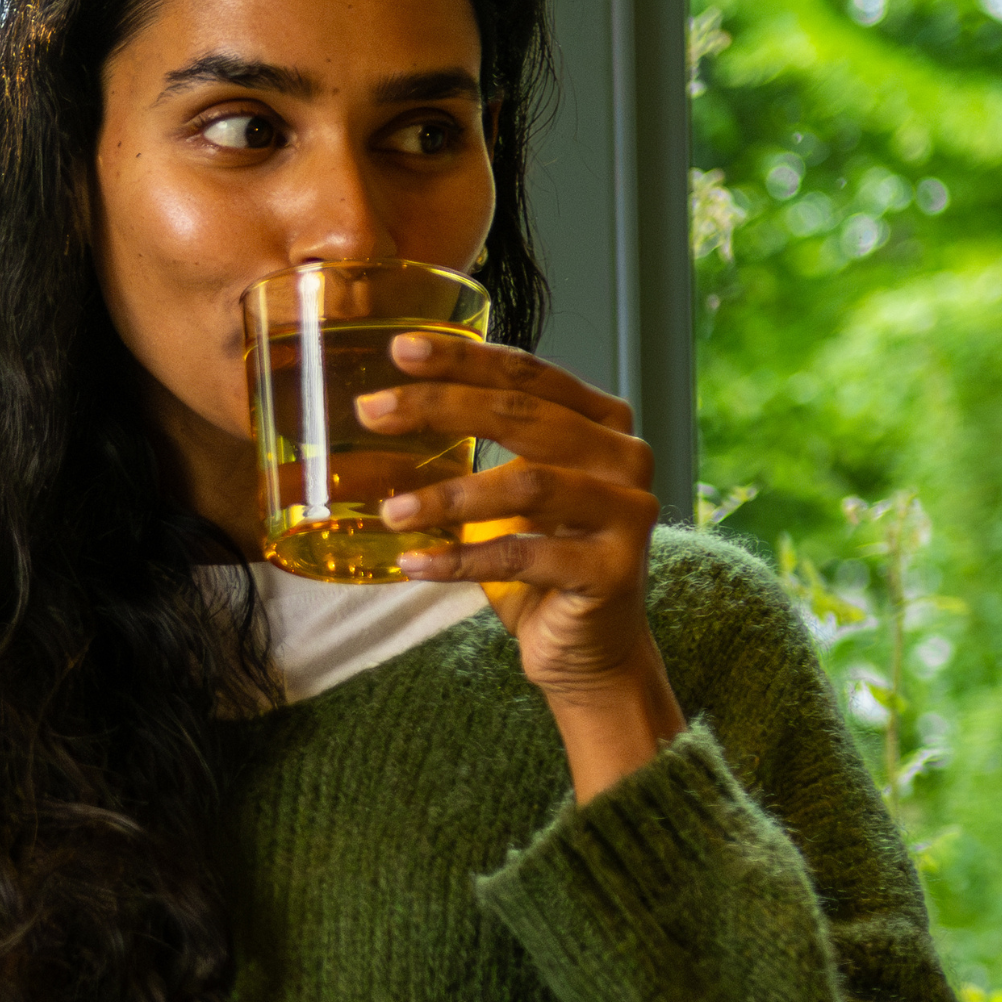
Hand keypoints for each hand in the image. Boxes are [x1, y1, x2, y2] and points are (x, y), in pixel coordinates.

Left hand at [357, 331, 685, 800]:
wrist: (588, 652)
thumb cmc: (540, 564)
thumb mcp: (511, 492)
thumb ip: (484, 444)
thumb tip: (390, 404)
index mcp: (604, 423)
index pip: (529, 374)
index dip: (464, 358)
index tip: (401, 349)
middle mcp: (626, 457)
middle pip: (524, 416)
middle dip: (440, 408)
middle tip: (372, 412)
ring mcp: (629, 512)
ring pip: (527, 486)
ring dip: (447, 497)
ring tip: (389, 510)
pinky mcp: (613, 570)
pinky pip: (523, 557)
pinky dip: (461, 561)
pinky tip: (415, 563)